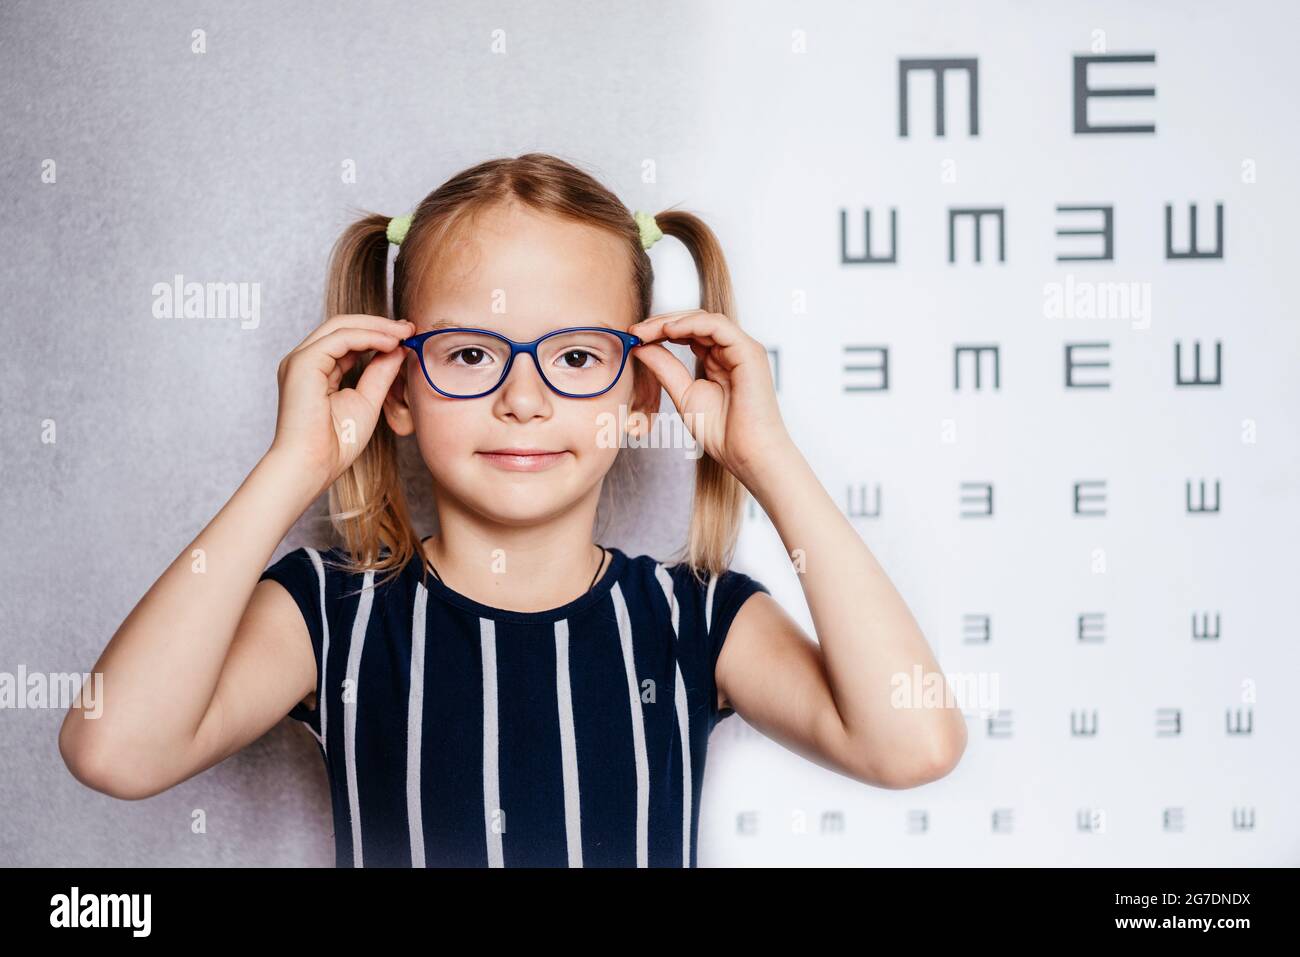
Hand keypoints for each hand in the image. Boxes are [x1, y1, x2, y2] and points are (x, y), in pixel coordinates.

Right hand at [268, 313, 413, 493]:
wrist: (313, 465)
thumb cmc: (335, 444)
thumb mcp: (368, 401)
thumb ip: (381, 373)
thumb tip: (398, 348)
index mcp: (316, 371)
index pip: (348, 340)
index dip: (378, 334)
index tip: (407, 336)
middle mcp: (305, 361)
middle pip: (343, 326)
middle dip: (379, 324)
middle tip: (409, 328)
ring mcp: (300, 360)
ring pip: (340, 326)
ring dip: (376, 327)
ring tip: (404, 333)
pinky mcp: (302, 363)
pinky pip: (340, 338)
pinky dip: (368, 336)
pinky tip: (390, 343)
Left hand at [629, 310, 790, 482]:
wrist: (747, 454)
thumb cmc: (724, 433)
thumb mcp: (684, 395)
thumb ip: (665, 369)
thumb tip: (641, 348)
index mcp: (718, 361)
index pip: (688, 334)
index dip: (659, 331)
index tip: (633, 338)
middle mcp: (731, 351)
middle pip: (694, 322)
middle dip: (661, 323)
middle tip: (635, 331)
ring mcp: (742, 349)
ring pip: (704, 319)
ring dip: (672, 321)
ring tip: (646, 331)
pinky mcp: (748, 351)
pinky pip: (718, 326)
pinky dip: (691, 324)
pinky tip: (669, 331)